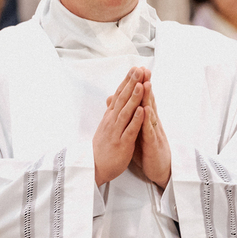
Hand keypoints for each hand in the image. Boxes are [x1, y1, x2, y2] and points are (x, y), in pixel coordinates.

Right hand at [93, 67, 147, 185]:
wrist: (94, 168)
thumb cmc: (102, 148)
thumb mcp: (105, 127)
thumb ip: (111, 113)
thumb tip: (112, 99)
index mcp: (110, 116)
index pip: (119, 95)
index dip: (127, 81)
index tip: (134, 69)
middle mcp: (112, 121)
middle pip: (122, 98)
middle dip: (131, 83)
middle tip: (138, 69)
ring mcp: (116, 131)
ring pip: (126, 111)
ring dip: (134, 97)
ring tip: (141, 84)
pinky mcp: (122, 143)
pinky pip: (130, 130)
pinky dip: (136, 119)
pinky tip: (142, 110)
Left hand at [131, 79, 171, 189]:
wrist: (160, 171)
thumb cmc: (148, 150)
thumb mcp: (138, 131)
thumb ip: (133, 117)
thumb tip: (125, 104)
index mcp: (146, 120)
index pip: (143, 99)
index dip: (140, 85)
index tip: (137, 70)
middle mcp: (152, 123)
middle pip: (148, 101)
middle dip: (146, 85)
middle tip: (144, 69)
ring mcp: (154, 132)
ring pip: (151, 113)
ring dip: (149, 98)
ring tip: (146, 84)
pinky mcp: (153, 144)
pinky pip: (150, 131)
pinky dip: (148, 120)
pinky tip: (146, 110)